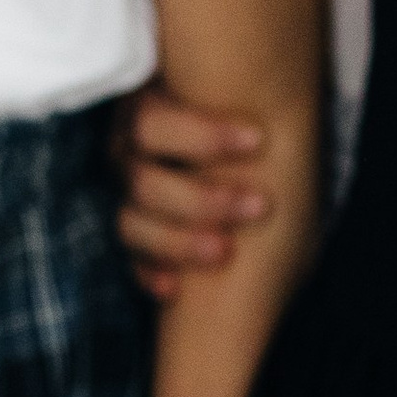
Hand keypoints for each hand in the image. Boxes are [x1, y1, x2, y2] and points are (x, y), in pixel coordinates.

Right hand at [111, 75, 269, 298]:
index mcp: (151, 110)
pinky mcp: (137, 237)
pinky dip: (151, 272)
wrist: (262, 166)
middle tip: (258, 206)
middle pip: (140, 179)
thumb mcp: (255, 119)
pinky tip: (174, 287)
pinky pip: (132, 259)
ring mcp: (128, 195)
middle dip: (200, 199)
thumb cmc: (262, 137)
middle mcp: (129, 151)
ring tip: (224, 252)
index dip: (202, 135)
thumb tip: (267, 116)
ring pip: (130, 223)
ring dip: (178, 241)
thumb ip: (250, 117)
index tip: (259, 141)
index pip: (153, 123)